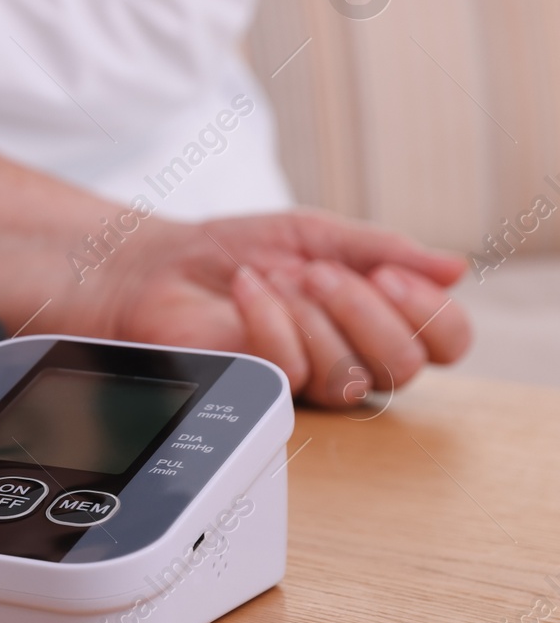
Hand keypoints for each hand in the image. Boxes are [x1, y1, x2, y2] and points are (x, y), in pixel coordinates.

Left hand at [98, 211, 469, 406]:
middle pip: (406, 367)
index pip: (445, 342)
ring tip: (285, 277)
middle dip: (368, 312)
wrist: (167, 264)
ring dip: (317, 315)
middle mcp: (353, 357)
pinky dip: (269, 318)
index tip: (390, 273)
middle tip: (322, 273)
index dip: (432, 314)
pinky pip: (290, 370)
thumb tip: (456, 267)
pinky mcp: (262, 389)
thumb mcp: (317, 233)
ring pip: (351, 376)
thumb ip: (382, 250)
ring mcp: (308, 379)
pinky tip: (248, 289)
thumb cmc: (243, 251)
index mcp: (379, 319)